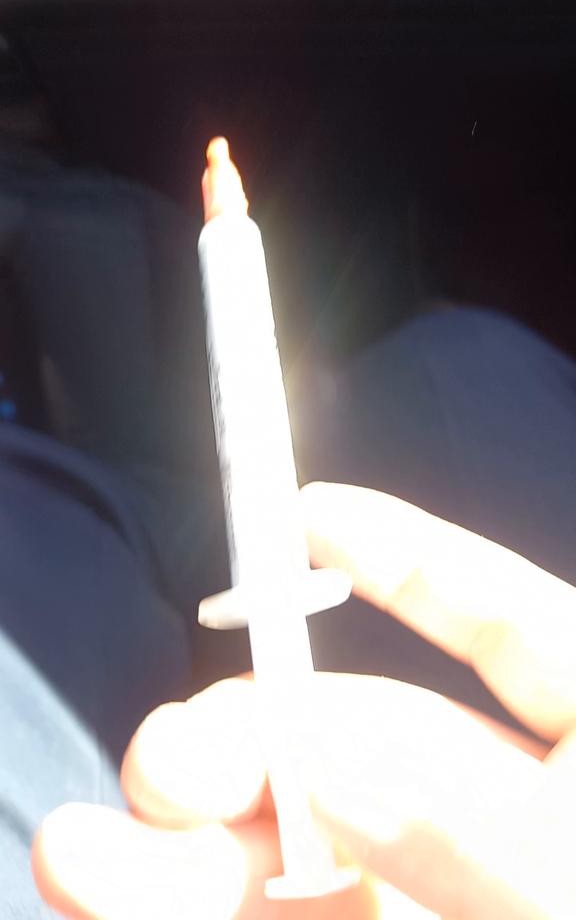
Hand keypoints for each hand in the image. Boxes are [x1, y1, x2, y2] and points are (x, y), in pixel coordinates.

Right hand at [33, 482, 575, 918]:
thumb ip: (474, 825)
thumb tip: (319, 753)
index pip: (501, 620)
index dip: (404, 558)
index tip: (309, 516)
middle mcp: (520, 814)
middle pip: (370, 745)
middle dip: (254, 742)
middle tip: (162, 769)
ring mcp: (448, 894)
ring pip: (315, 851)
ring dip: (201, 852)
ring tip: (80, 862)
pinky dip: (216, 916)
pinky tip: (124, 907)